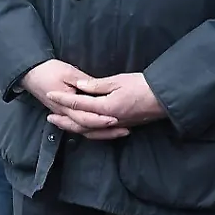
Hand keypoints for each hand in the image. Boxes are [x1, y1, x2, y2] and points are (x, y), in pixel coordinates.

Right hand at [21, 59, 123, 139]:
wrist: (30, 73)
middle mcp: (64, 114)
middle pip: (86, 128)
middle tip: (124, 130)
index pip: (85, 117)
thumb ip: (84, 82)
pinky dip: (92, 129)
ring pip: (83, 130)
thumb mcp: (68, 72)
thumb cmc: (48, 70)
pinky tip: (103, 129)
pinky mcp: (64, 113)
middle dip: (105, 131)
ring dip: (101, 133)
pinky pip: (79, 126)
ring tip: (118, 133)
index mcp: (65, 104)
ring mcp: (63, 115)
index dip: (100, 119)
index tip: (115, 119)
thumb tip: (98, 89)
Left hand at [47, 73, 165, 141]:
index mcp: (105, 107)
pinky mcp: (121, 127)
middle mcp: (108, 120)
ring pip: (89, 131)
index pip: (78, 103)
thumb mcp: (118, 81)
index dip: (62, 98)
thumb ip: (97, 85)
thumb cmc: (143, 86)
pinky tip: (84, 128)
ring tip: (62, 123)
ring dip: (74, 127)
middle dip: (63, 120)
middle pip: (80, 123)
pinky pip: (99, 133)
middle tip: (49, 117)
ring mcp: (115, 126)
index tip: (49, 94)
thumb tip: (79, 85)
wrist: (164, 99)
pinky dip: (88, 131)